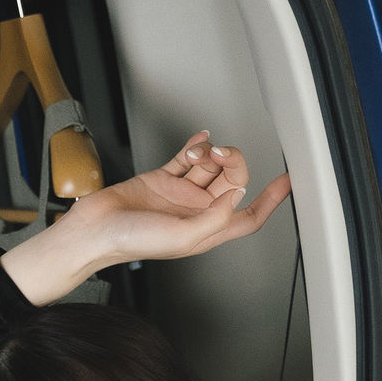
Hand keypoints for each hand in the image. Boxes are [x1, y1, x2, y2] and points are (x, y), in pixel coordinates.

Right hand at [1, 130, 291, 304]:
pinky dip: (196, 146)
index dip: (271, 201)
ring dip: (211, 153)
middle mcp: (196, 212)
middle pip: (231, 183)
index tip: (287, 182)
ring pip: (210, 167)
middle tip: (221, 154)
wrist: (94, 230)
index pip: (248, 216)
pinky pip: (186, 159)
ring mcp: (179, 195)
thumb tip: (237, 194)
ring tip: (201, 151)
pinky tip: (200, 138)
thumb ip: (215, 216)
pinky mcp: (161, 180)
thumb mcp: (182, 237)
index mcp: (205, 231)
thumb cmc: (130, 241)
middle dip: (232, 163)